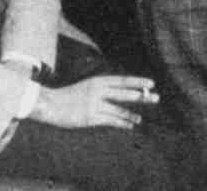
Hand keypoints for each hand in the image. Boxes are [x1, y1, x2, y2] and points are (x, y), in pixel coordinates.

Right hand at [30, 75, 156, 129]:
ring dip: (131, 115)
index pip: (123, 80)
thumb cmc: (70, 95)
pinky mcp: (90, 118)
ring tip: (140, 119)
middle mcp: (98, 91)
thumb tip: (122, 92)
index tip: (152, 83)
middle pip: (125, 94)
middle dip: (141, 96)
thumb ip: (103, 88)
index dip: (138, 82)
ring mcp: (94, 104)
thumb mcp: (88, 85)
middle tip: (156, 97)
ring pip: (118, 110)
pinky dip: (121, 123)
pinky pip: (110, 121)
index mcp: (98, 81)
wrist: (50, 103)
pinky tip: (129, 126)